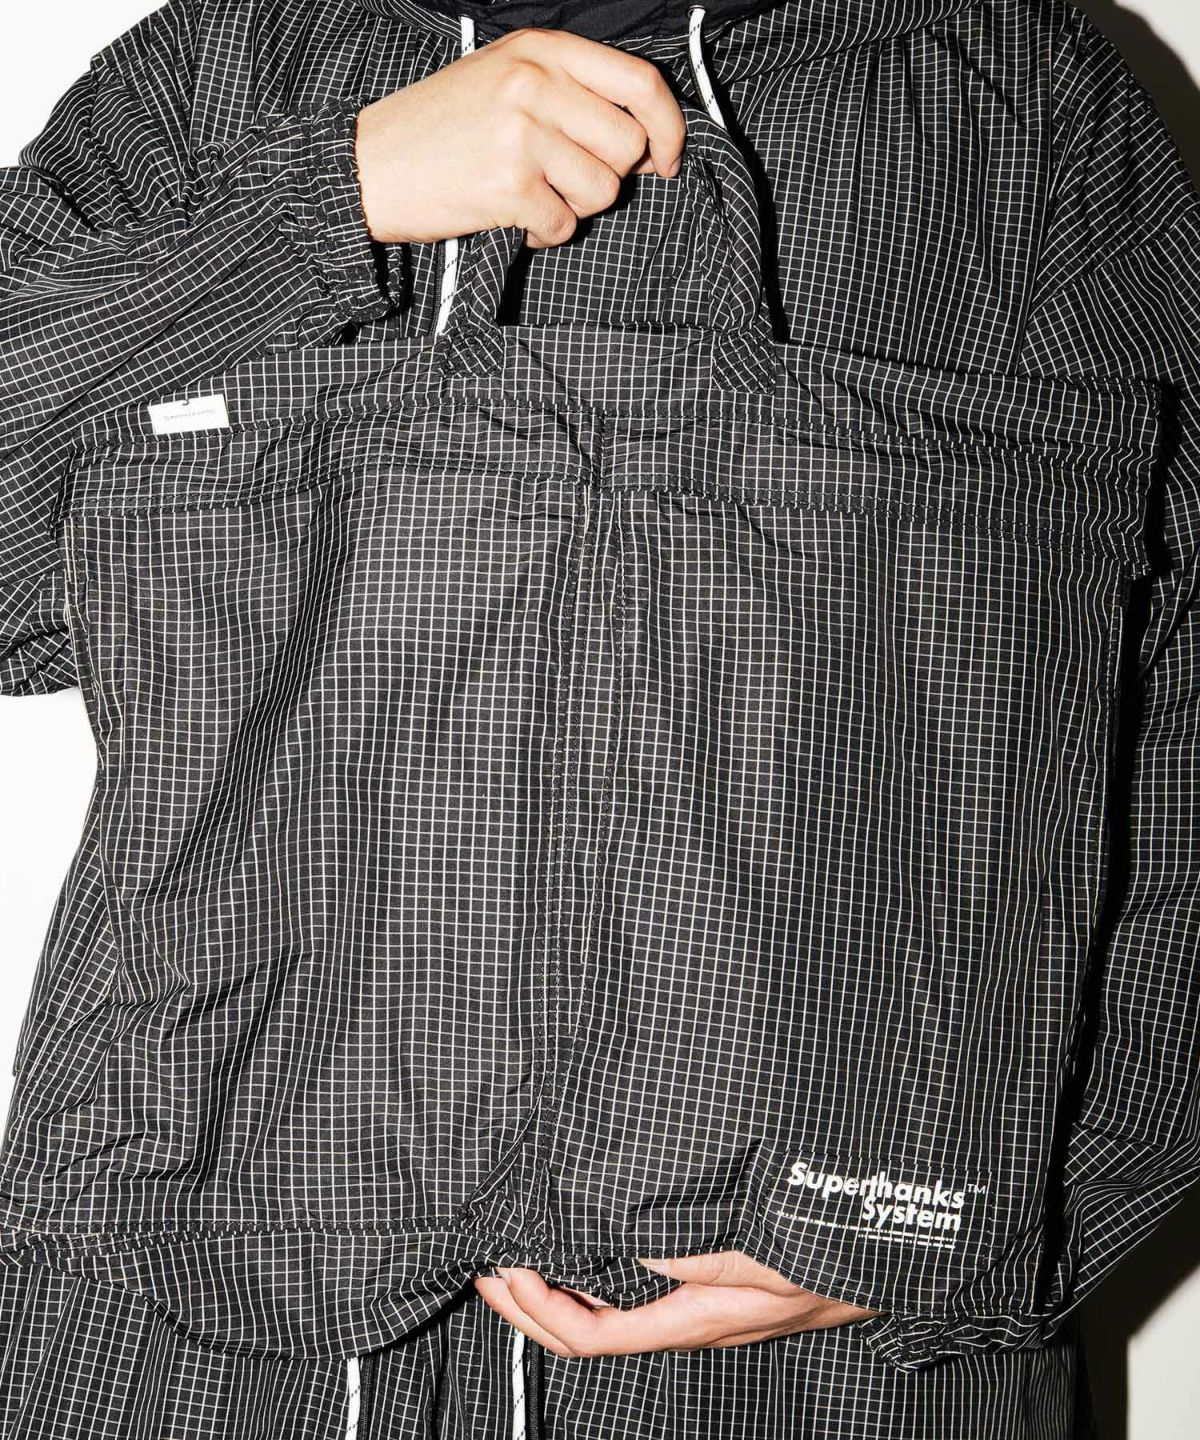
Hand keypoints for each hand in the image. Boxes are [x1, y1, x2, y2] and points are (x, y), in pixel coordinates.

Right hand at [354, 28, 686, 249]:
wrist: (370, 165)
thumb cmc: (443, 128)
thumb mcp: (507, 80)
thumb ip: (574, 95)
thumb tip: (649, 143)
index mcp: (542, 50)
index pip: (640, 82)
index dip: (668, 127)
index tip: (668, 159)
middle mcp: (536, 84)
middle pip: (627, 147)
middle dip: (607, 176)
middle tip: (564, 180)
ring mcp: (522, 134)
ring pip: (602, 191)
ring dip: (574, 207)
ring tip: (531, 195)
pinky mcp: (509, 186)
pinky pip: (564, 226)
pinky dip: (544, 234)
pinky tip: (513, 218)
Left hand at [473, 1251, 879, 1356]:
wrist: (888, 1241)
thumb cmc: (830, 1244)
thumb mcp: (760, 1246)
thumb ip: (694, 1249)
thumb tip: (624, 1239)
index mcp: (696, 1317)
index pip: (592, 1336)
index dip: (536, 1311)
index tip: (501, 1270)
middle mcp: (692, 1320)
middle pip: (589, 1335)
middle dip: (528, 1308)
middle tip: (488, 1269)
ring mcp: (702, 1308)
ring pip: (610, 1318)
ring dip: (557, 1292)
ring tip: (521, 1260)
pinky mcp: (714, 1287)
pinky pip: (639, 1296)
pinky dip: (598, 1277)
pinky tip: (588, 1248)